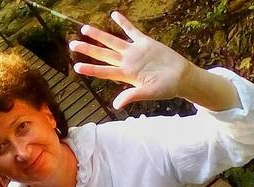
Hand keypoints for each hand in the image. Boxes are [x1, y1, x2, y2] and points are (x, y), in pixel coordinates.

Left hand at [69, 11, 194, 108]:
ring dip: (99, 35)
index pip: (104, 71)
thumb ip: (132, 96)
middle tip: (72, 45)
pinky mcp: (145, 43)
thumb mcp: (149, 93)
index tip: (77, 66)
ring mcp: (135, 51)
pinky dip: (123, 23)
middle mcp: (127, 62)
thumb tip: (117, 105)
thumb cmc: (166, 88)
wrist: (181, 77)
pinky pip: (132, 31)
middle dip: (88, 49)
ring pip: (112, 41)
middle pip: (103, 54)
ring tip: (84, 29)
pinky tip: (114, 15)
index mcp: (127, 75)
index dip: (91, 68)